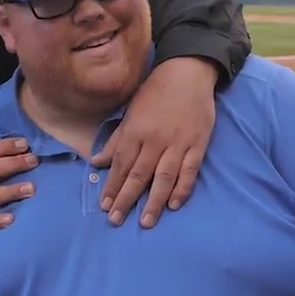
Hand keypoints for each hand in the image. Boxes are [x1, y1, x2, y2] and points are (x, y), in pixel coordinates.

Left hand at [91, 57, 216, 228]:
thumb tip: (96, 162)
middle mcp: (155, 140)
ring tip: (145, 222)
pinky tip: (174, 205)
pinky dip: (182, 189)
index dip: (112, 186)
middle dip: (126, 199)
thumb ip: (116, 140)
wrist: (188, 73)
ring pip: (163, 177)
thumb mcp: (131, 113)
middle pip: (139, 175)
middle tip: (116, 220)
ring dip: (153, 201)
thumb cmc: (155, 92)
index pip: (121, 164)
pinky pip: (189, 171)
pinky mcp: (198, 145)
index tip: (104, 205)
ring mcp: (178, 143)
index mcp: (135, 131)